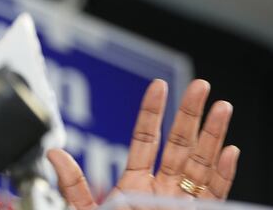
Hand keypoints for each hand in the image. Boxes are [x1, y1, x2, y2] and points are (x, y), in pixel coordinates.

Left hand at [47, 79, 239, 209]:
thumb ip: (74, 185)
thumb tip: (53, 153)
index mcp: (135, 185)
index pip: (146, 139)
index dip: (152, 112)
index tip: (158, 87)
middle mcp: (163, 190)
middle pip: (180, 144)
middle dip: (191, 114)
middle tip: (200, 86)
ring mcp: (184, 203)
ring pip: (203, 163)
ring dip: (213, 135)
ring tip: (222, 107)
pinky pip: (216, 193)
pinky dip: (224, 173)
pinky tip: (229, 151)